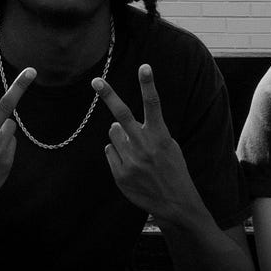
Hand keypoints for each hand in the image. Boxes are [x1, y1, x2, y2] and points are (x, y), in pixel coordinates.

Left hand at [94, 64, 202, 218]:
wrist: (175, 203)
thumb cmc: (172, 170)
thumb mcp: (169, 147)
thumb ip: (146, 132)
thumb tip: (116, 125)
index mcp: (160, 136)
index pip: (153, 105)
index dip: (148, 84)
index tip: (144, 67)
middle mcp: (144, 146)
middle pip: (122, 115)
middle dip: (108, 95)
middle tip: (96, 81)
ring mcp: (130, 160)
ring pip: (113, 133)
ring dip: (120, 136)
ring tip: (135, 151)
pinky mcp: (119, 174)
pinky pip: (109, 151)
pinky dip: (117, 154)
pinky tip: (131, 165)